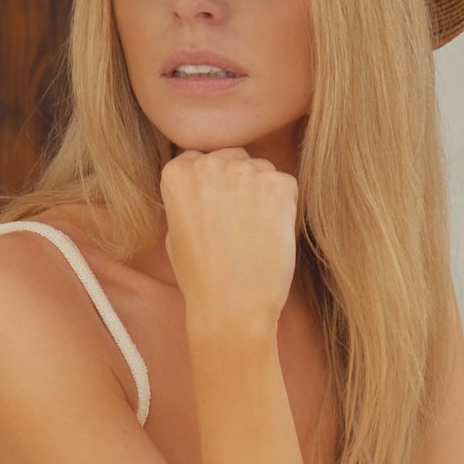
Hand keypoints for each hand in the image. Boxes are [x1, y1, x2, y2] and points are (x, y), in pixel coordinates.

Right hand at [161, 149, 297, 343]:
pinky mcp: (277, 185)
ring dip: (264, 193)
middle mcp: (208, 164)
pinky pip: (287, 185)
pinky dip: (286, 207)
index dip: (214, 186)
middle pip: (234, 157)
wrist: (231, 306)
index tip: (216, 211)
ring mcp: (244, 172)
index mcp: (177, 172)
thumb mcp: (175, 230)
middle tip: (239, 223)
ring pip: (263, 169)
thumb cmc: (201, 277)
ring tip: (255, 233)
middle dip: (240, 183)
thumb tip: (207, 185)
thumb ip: (189, 197)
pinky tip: (271, 235)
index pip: (202, 159)